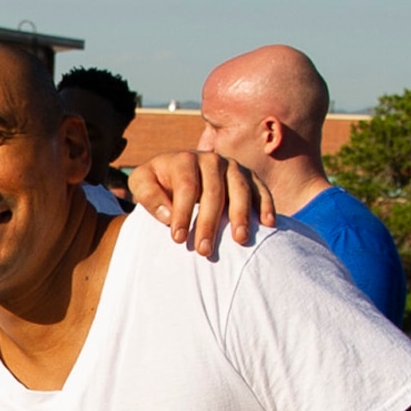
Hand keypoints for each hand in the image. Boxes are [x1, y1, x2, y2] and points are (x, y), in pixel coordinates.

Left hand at [128, 151, 276, 255]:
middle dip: (208, 223)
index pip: (186, 187)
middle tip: (203, 250)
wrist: (178, 170)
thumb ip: (149, 196)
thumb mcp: (142, 183)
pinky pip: (260, 189)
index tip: (177, 239)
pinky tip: (268, 224)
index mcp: (184, 160)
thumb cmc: (158, 182)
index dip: (182, 213)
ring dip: (241, 215)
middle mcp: (210, 160)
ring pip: (240, 190)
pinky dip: (266, 205)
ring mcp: (232, 167)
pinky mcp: (248, 176)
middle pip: (213, 192)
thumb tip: (168, 216)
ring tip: (240, 239)